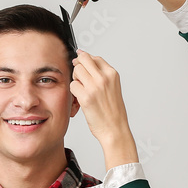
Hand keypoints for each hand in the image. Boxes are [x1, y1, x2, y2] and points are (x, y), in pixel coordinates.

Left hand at [71, 51, 138, 169]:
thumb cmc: (113, 112)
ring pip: (76, 70)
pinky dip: (73, 91)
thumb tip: (87, 64)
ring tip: (81, 90)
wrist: (115, 129)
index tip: (80, 62)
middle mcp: (104, 78)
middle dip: (78, 66)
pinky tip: (79, 98)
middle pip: (83, 60)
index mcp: (112, 74)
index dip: (85, 59)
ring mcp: (94, 86)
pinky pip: (72, 85)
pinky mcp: (86, 97)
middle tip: (77, 76)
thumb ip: (102, 76)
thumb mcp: (113, 88)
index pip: (95, 58)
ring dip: (75, 79)